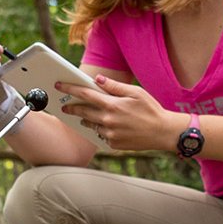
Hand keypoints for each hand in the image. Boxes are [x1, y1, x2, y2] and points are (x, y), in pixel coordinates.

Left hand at [58, 75, 183, 151]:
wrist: (163, 132)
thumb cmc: (151, 109)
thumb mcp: (135, 92)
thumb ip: (114, 86)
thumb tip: (96, 79)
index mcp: (112, 105)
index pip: (84, 94)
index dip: (70, 89)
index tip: (59, 85)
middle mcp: (107, 120)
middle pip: (83, 112)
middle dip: (72, 108)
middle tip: (64, 106)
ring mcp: (109, 134)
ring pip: (91, 125)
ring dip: (85, 120)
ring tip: (84, 116)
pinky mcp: (113, 144)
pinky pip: (102, 135)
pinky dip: (101, 129)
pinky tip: (106, 126)